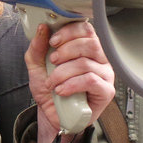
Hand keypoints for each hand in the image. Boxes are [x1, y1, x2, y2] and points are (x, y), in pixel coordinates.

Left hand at [25, 21, 113, 142]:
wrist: (51, 114)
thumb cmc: (50, 88)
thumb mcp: (36, 65)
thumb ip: (38, 47)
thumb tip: (43, 28)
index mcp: (86, 48)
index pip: (86, 29)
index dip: (69, 32)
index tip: (53, 41)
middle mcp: (99, 59)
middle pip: (90, 43)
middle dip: (66, 51)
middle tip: (52, 61)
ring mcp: (105, 74)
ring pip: (86, 63)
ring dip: (63, 72)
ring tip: (53, 82)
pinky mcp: (106, 91)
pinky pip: (91, 81)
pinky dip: (71, 84)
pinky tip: (61, 91)